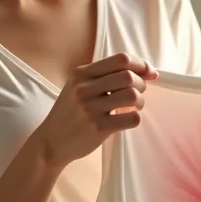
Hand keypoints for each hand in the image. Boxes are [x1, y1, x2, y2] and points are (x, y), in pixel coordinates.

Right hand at [33, 53, 157, 167]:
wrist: (51, 142)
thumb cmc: (71, 112)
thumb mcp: (78, 86)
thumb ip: (106, 76)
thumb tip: (148, 71)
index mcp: (81, 73)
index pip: (121, 59)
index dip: (141, 64)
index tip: (149, 73)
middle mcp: (84, 88)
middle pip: (129, 76)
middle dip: (141, 84)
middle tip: (138, 93)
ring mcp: (90, 108)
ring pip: (133, 96)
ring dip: (140, 101)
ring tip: (133, 107)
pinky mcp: (98, 128)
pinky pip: (132, 118)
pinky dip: (135, 118)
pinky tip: (126, 119)